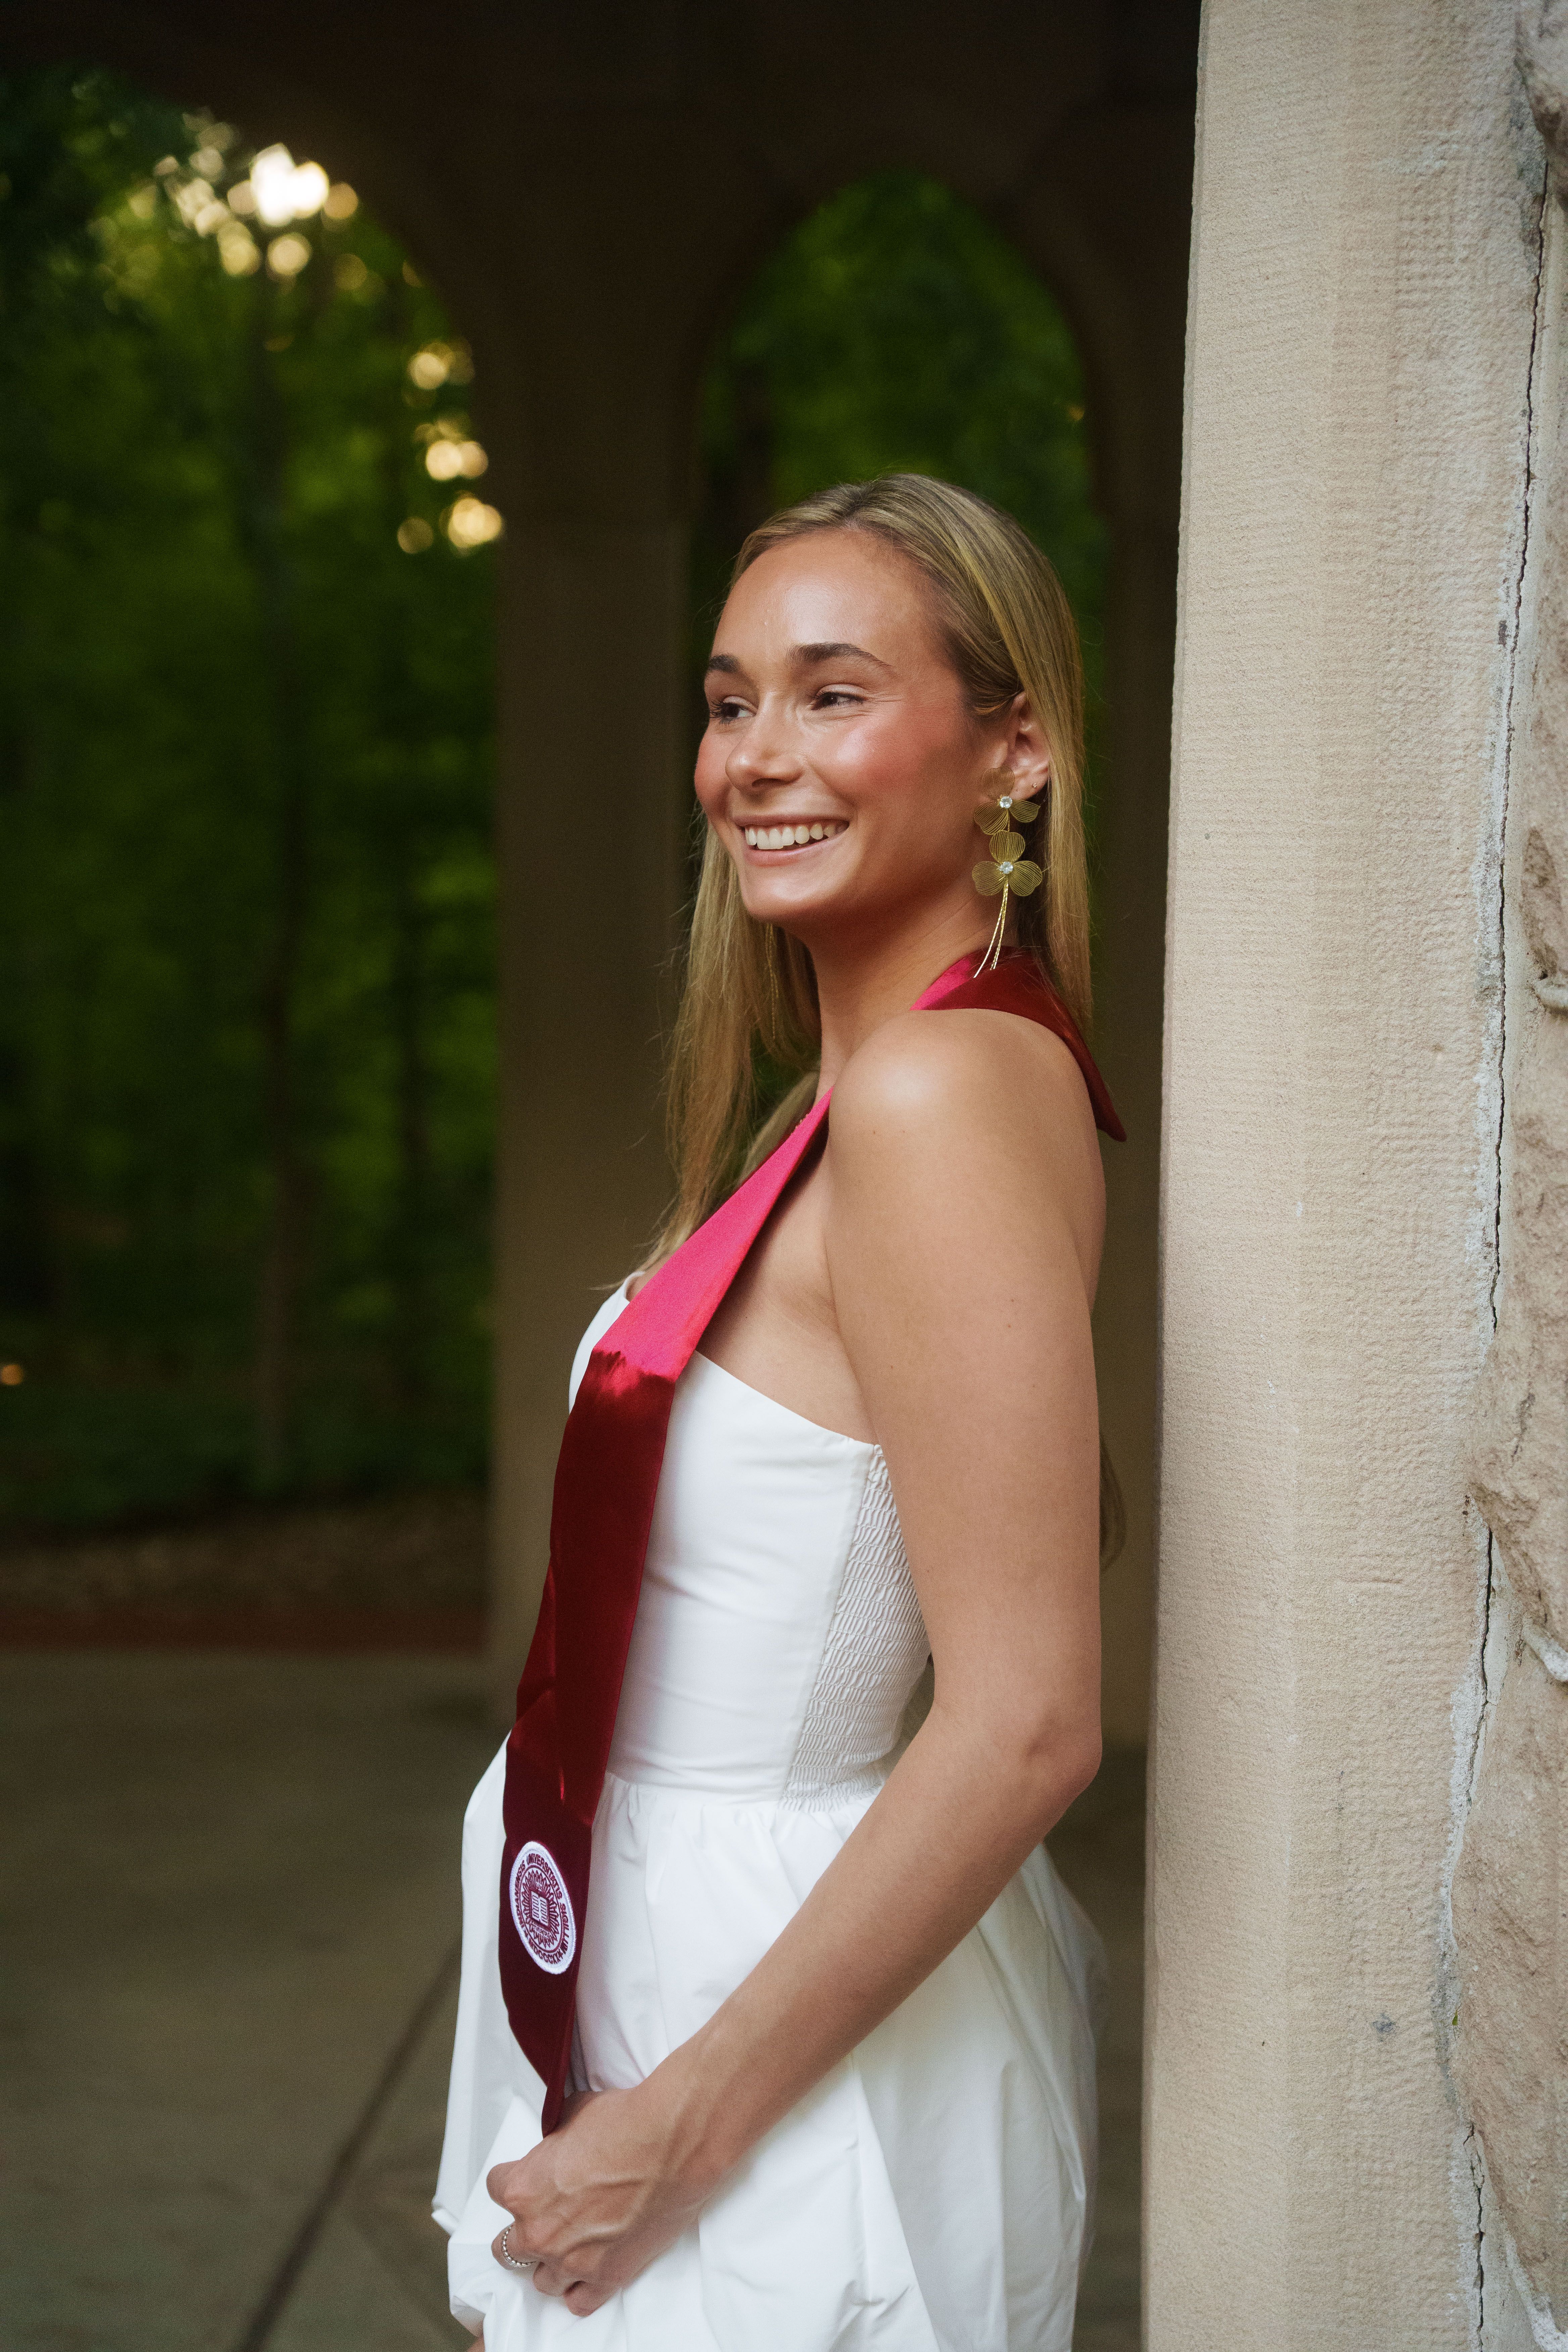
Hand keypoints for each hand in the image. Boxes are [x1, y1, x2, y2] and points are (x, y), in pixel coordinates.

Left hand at [486, 2078, 715, 2316]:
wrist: (671, 2142)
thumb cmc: (626, 2123)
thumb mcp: (574, 2115)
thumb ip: (555, 2139)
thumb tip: (560, 2140)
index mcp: (523, 2189)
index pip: (496, 2189)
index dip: (513, 2179)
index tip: (529, 2178)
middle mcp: (540, 2231)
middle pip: (507, 2247)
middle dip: (523, 2230)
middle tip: (545, 2216)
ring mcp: (571, 2260)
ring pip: (541, 2281)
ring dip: (550, 2262)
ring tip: (569, 2244)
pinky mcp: (606, 2277)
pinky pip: (578, 2302)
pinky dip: (580, 2289)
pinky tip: (586, 2272)